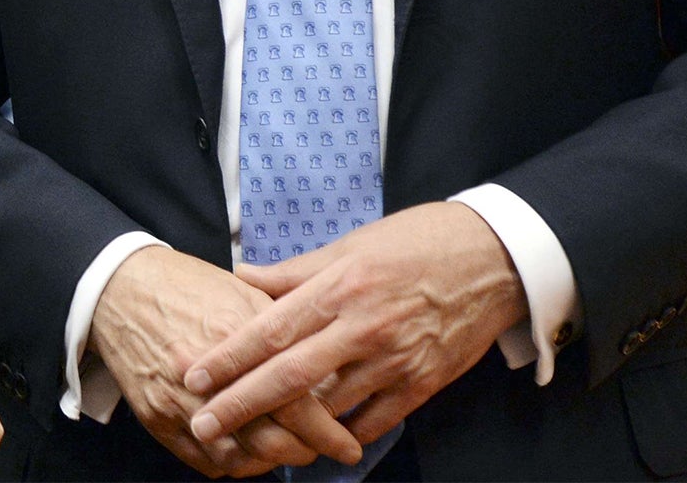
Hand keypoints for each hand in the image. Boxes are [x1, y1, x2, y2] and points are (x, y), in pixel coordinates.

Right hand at [88, 246, 359, 477]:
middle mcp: (208, 378)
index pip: (296, 403)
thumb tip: (323, 360)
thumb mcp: (242, 293)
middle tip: (324, 448)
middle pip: (270, 439)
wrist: (118, 287)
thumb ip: (282, 328)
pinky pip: (204, 462)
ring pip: (239, 459)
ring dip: (270, 462)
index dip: (328, 430)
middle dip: (305, 451)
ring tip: (288, 451)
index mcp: (237, 340)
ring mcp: (179, 403)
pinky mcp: (157, 420)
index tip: (348, 442)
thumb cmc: (186, 285)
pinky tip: (249, 452)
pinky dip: (233, 465)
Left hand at [185, 202, 525, 448]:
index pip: (271, 329)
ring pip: (329, 406)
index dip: (229, 357)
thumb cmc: (416, 241)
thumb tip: (242, 275)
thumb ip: (296, 270)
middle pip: (289, 376)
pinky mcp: (422, 383)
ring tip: (248, 442)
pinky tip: (315, 445)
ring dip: (287, 428)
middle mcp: (362, 326)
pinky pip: (373, 420)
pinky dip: (342, 435)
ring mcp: (394, 359)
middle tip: (202, 423)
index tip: (193, 375)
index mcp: (339, 286)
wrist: (492, 258)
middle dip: (240, 403)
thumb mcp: (352, 244)